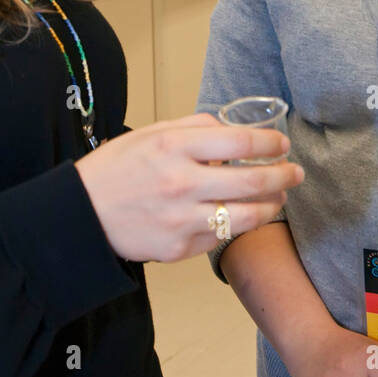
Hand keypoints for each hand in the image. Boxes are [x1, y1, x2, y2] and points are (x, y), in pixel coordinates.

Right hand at [75, 113, 303, 263]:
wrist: (82, 215)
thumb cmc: (117, 169)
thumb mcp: (151, 134)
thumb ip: (194, 128)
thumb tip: (232, 128)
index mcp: (174, 147)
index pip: (239, 142)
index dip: (270, 144)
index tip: (282, 144)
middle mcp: (181, 183)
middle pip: (253, 182)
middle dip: (283, 176)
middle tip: (295, 173)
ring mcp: (182, 219)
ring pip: (247, 216)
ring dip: (272, 205)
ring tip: (279, 198)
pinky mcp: (180, 248)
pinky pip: (221, 236)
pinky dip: (237, 225)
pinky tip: (244, 215)